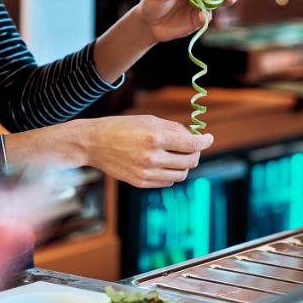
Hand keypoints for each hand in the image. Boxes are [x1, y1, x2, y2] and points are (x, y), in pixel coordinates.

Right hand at [81, 115, 212, 187]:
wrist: (93, 143)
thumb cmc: (121, 127)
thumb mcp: (149, 120)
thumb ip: (174, 128)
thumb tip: (194, 136)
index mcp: (155, 137)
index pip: (192, 144)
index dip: (205, 141)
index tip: (208, 138)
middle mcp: (152, 157)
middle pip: (190, 161)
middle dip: (196, 153)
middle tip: (192, 147)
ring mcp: (146, 172)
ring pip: (181, 174)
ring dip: (185, 165)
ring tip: (177, 155)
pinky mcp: (140, 182)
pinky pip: (167, 181)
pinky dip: (172, 173)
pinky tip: (164, 163)